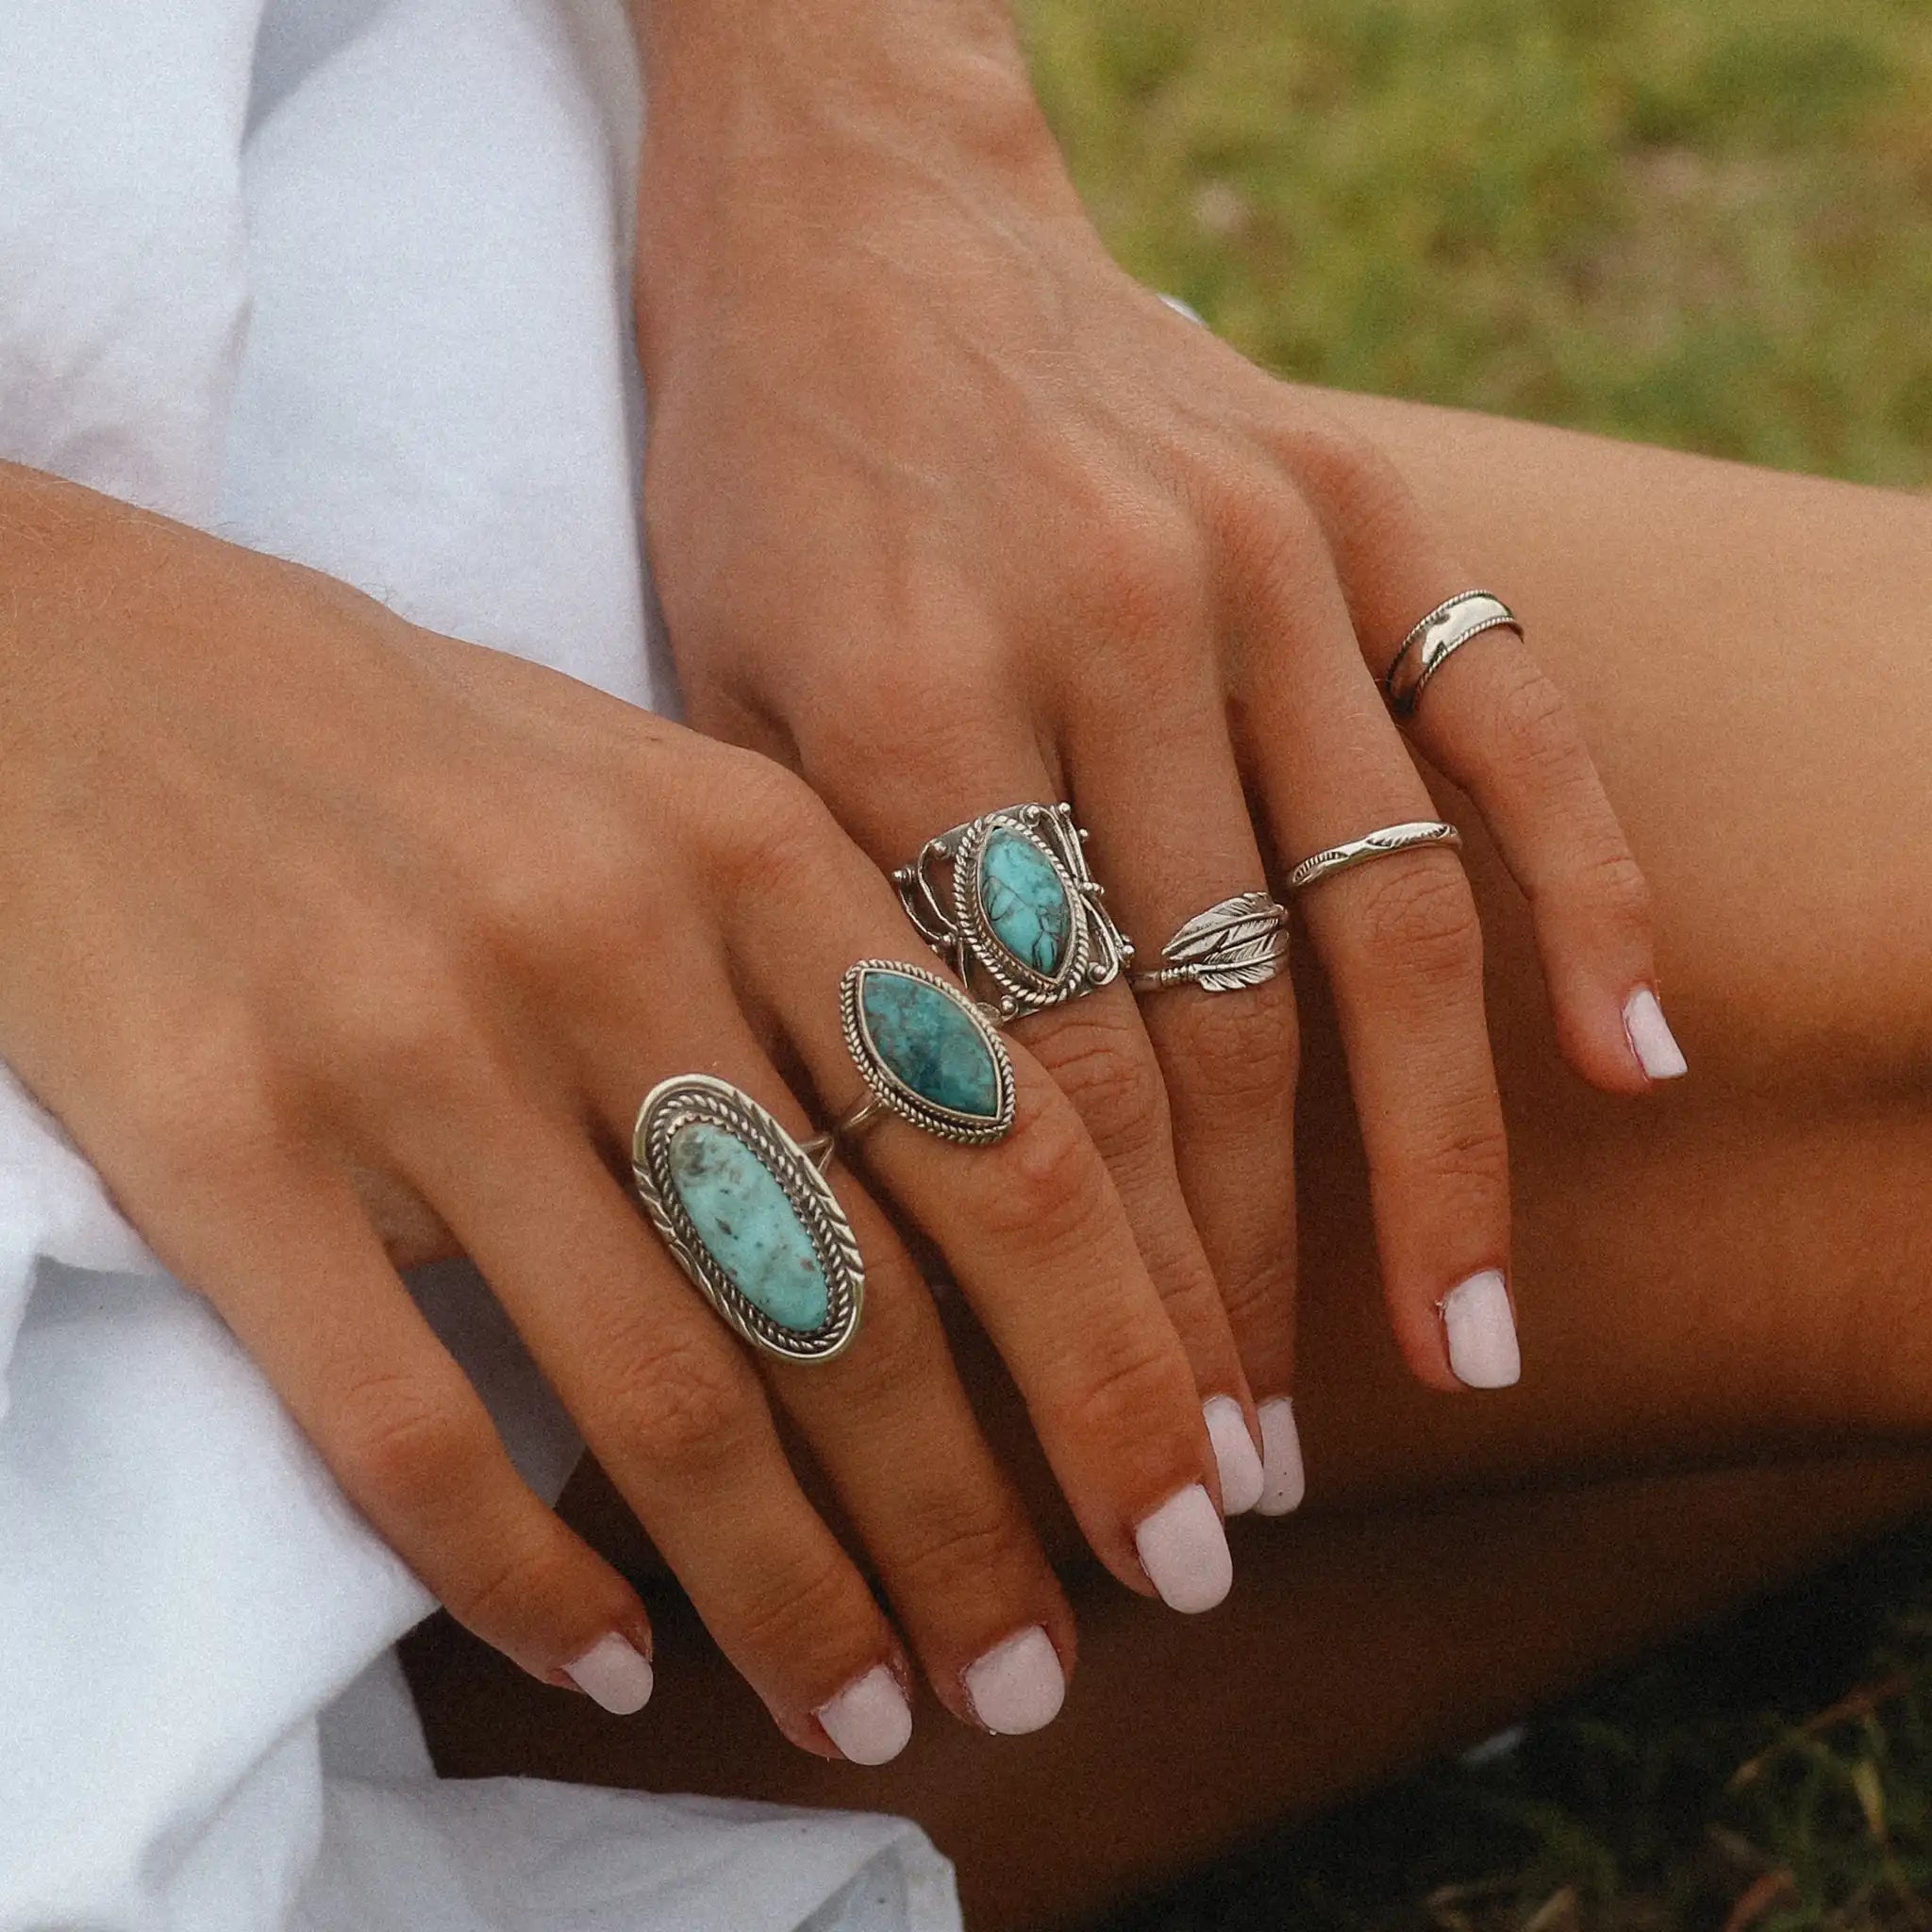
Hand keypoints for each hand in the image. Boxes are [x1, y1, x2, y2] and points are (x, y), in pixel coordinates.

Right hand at [0, 464, 1234, 1758]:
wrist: (75, 657)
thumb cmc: (401, 744)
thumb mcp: (652, 797)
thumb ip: (822, 978)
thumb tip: (984, 1234)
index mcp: (748, 841)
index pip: (1008, 1143)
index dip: (1123, 1356)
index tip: (1191, 1508)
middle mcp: (606, 937)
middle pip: (865, 1302)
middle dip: (984, 1522)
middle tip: (1049, 1671)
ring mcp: (412, 1041)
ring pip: (669, 1395)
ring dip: (799, 1594)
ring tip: (880, 1707)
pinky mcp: (221, 1136)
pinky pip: (410, 1425)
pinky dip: (527, 1573)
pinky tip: (610, 1657)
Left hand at [630, 0, 1674, 1465]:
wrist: (853, 223)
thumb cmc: (760, 490)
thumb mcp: (716, 706)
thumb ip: (826, 929)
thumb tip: (914, 1224)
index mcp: (903, 707)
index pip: (1034, 1083)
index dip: (1090, 1305)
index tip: (1121, 1465)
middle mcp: (1102, 635)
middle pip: (1209, 1037)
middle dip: (1236, 1286)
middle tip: (1248, 1478)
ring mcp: (1254, 562)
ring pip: (1371, 921)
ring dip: (1426, 1162)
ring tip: (1454, 1350)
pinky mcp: (1358, 501)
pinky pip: (1504, 718)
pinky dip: (1586, 892)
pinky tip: (1629, 1067)